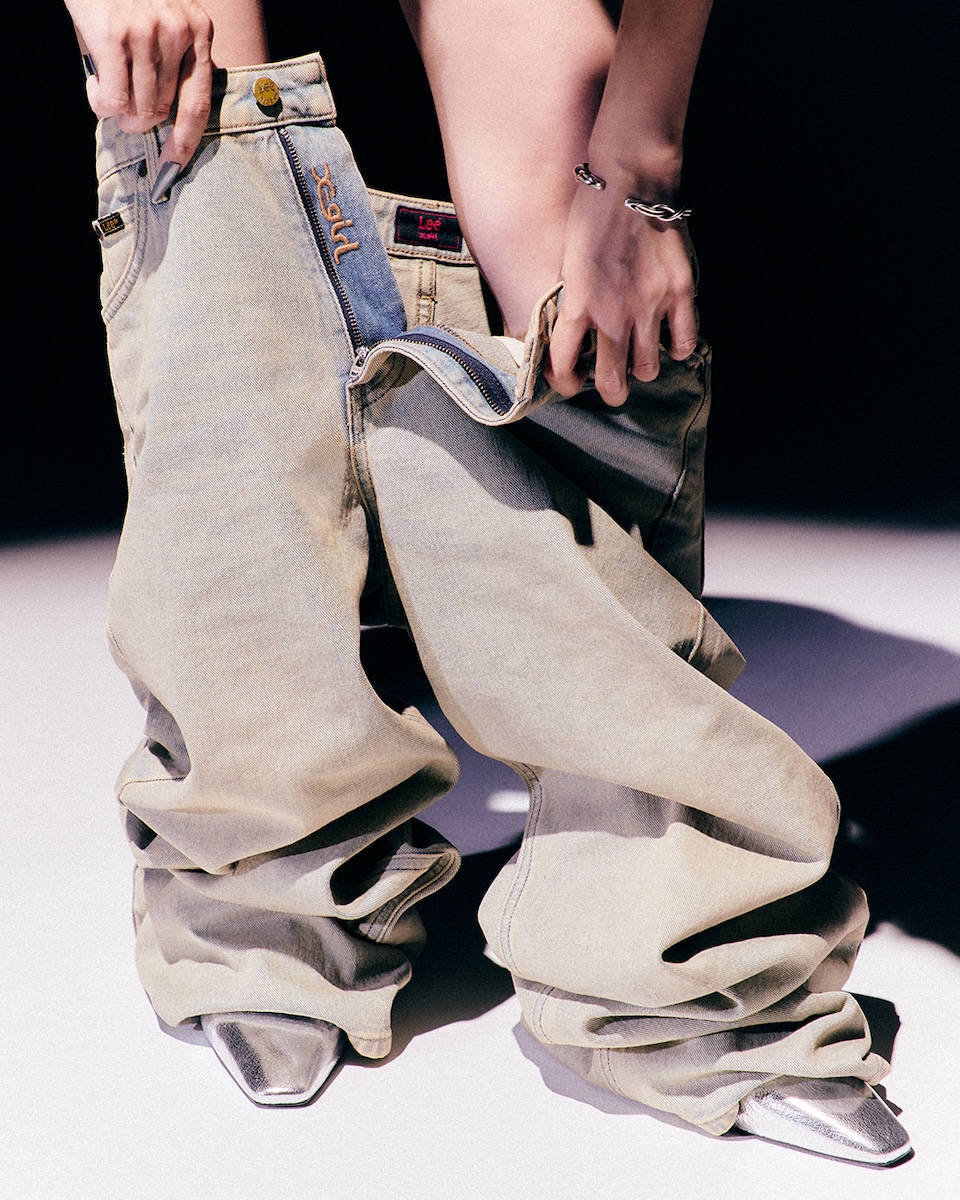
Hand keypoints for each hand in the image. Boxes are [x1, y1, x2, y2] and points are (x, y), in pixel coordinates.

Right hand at [66, 0, 213, 171]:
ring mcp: (147, 33)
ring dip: (120, 114)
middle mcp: (177, 31)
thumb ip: (176, 60)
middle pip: (163, 110)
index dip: (187, 140)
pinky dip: (102, 105)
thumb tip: (170, 115)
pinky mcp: (114, 36)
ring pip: (139, 109)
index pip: (200, 102)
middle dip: (141, 122)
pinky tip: (96, 91)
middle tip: (124, 113)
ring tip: (107, 95)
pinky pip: (114, 100)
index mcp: (198, 29)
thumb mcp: (164, 19)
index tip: (176, 164)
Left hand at [545, 180, 697, 405]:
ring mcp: (649, 307)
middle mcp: (613, 316)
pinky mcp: (678, 293)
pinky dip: (676, 348)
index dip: (564, 381)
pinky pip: (684, 341)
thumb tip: (571, 329)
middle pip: (613, 383)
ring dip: (642, 369)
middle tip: (610, 384)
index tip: (569, 380)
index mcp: (578, 306)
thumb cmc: (591, 215)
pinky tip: (668, 342)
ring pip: (649, 369)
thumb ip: (572, 300)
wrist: (630, 181)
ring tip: (639, 357)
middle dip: (609, 390)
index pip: (564, 366)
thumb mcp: (566, 262)